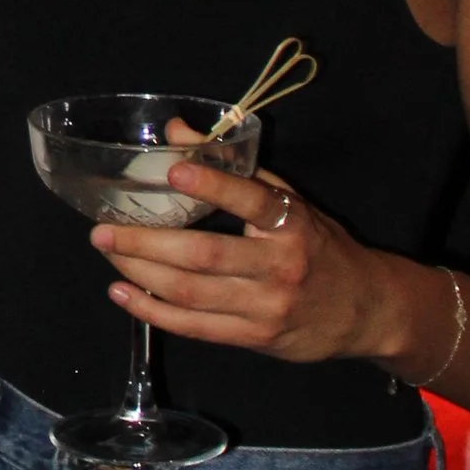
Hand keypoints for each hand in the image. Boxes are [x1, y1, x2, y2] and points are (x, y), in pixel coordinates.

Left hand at [91, 162, 391, 366]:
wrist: (366, 311)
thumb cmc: (321, 246)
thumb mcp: (292, 201)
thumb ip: (237, 167)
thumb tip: (177, 131)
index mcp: (293, 224)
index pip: (253, 200)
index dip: (214, 184)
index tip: (175, 169)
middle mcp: (281, 267)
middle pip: (204, 256)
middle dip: (146, 242)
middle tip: (102, 227)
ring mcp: (266, 307)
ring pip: (191, 293)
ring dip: (140, 272)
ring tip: (107, 250)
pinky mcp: (254, 338)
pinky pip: (194, 327)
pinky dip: (153, 310)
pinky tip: (123, 292)